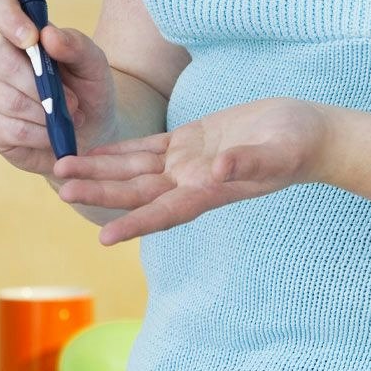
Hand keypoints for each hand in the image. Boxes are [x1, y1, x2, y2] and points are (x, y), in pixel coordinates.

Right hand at [0, 0, 117, 176]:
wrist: (95, 129)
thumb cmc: (90, 88)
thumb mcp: (95, 64)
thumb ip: (76, 45)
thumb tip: (47, 35)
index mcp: (23, 33)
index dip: (7, 17)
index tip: (32, 39)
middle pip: (3, 64)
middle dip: (44, 87)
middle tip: (74, 101)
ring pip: (9, 101)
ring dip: (48, 114)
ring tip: (71, 117)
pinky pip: (11, 130)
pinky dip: (41, 135)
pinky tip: (53, 132)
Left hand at [52, 96, 333, 244]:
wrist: (308, 133)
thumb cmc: (298, 146)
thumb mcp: (278, 153)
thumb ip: (249, 163)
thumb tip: (219, 170)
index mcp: (211, 191)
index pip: (165, 212)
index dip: (134, 224)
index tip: (103, 237)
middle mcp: (193, 182)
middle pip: (137, 191)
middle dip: (100, 190)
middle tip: (61, 187)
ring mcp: (189, 163)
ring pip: (134, 169)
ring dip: (100, 170)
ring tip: (62, 168)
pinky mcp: (191, 141)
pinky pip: (147, 148)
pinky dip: (119, 151)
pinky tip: (95, 152)